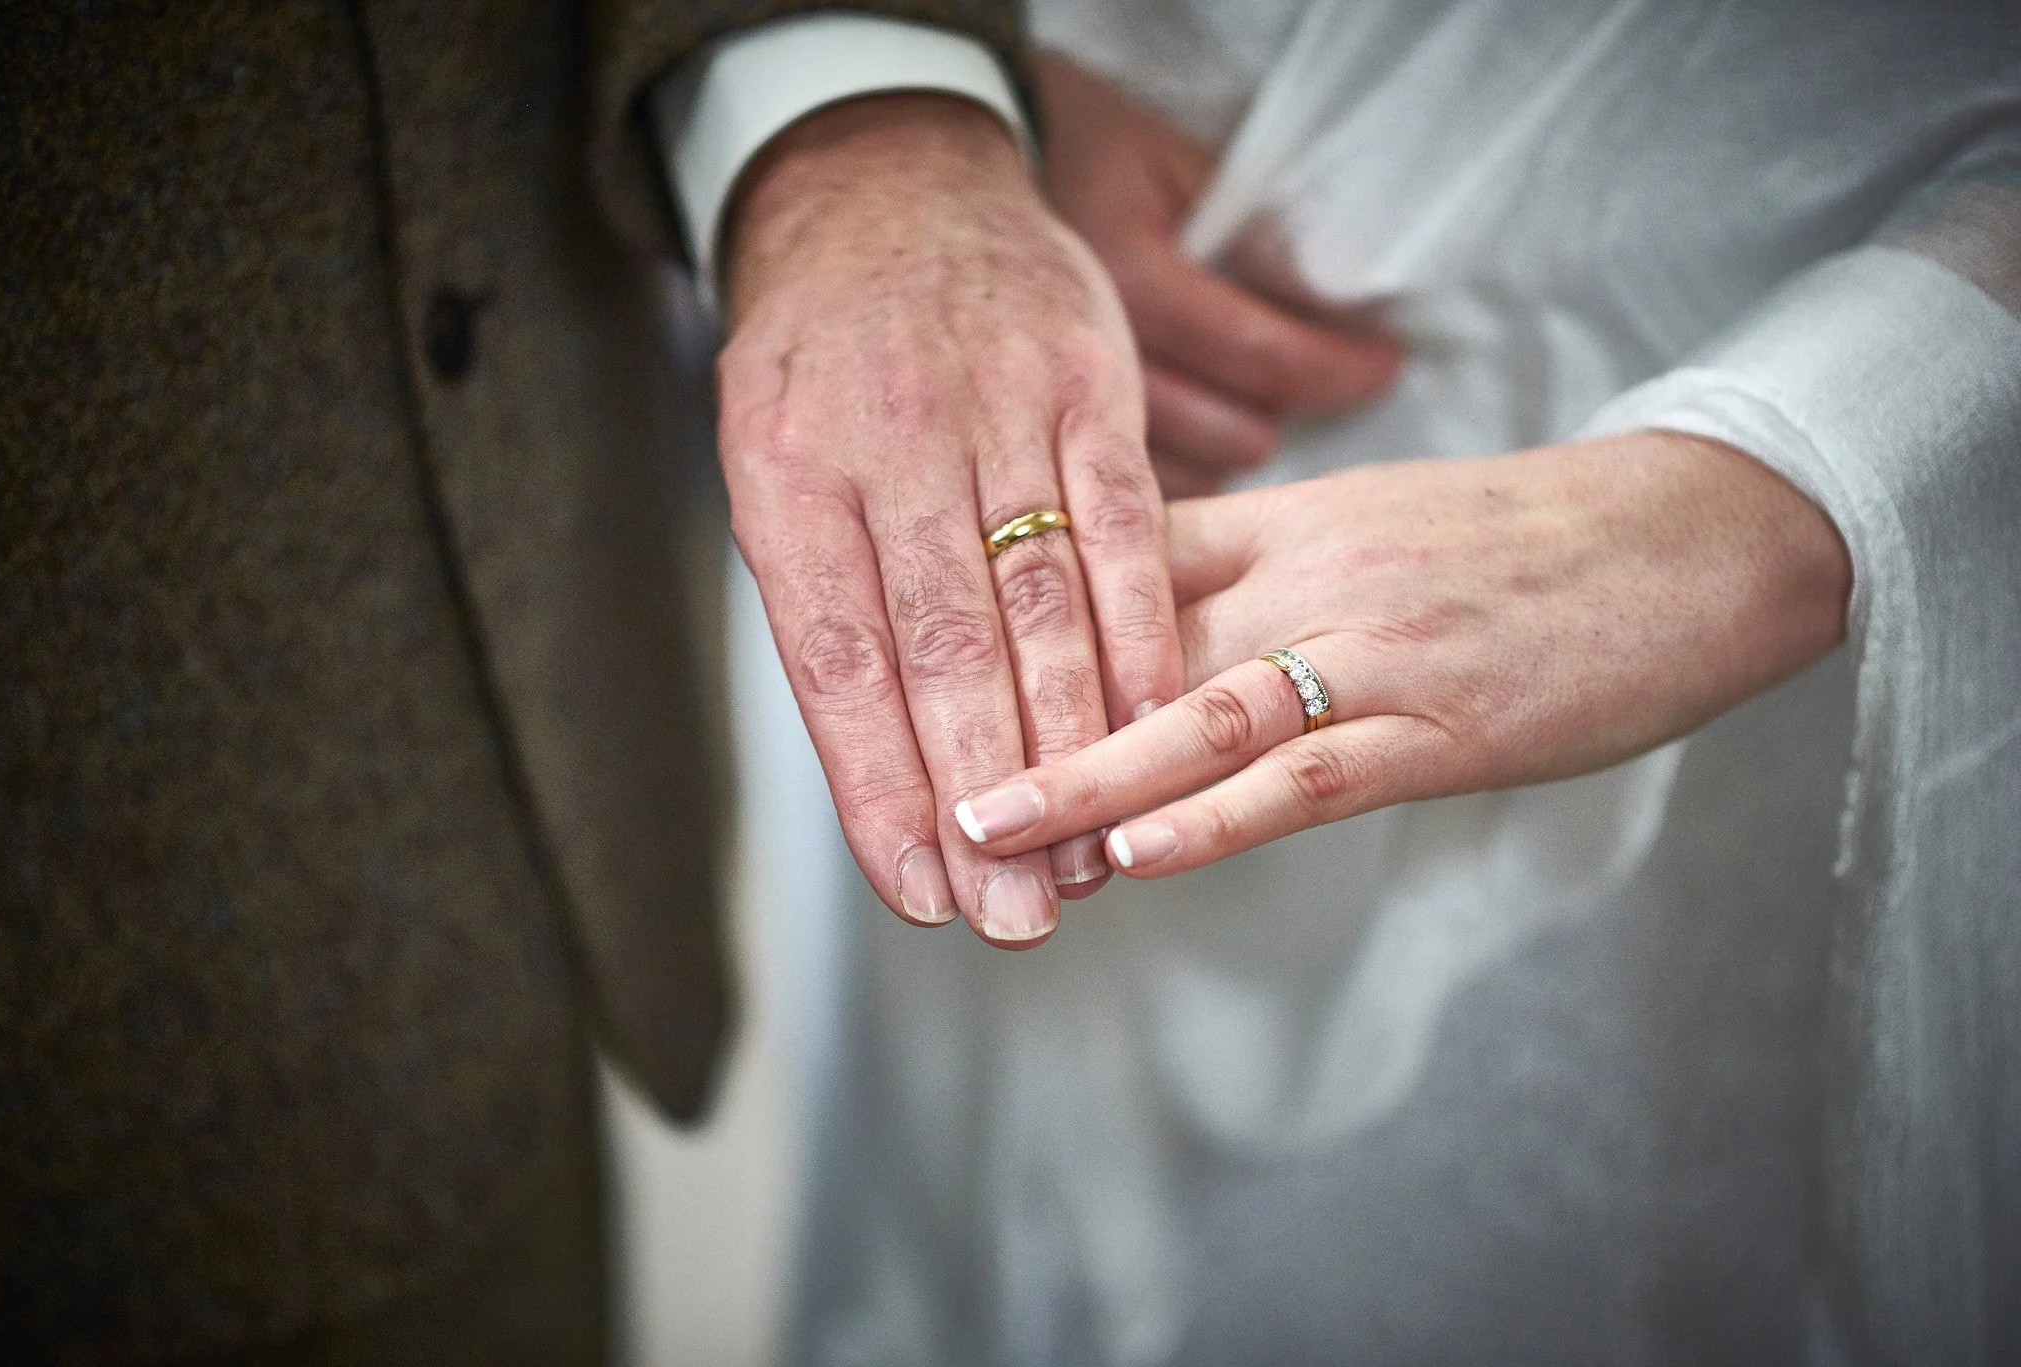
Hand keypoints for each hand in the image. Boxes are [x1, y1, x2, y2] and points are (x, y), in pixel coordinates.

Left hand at [720, 94, 1180, 946]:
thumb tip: (874, 767)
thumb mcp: (774, 456)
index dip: (877, 784)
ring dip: (1071, 742)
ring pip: (1038, 600)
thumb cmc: (822, 360)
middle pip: (940, 647)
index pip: (833, 660)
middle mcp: (888, 440)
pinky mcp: (1089, 387)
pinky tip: (1153, 726)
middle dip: (980, 796)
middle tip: (1011, 914)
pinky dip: (1140, 638)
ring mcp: (996, 406)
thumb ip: (822, 598)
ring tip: (1086, 860)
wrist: (890, 188)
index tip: (919, 888)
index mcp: (787, 471)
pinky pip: (1126, 528)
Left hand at [949, 432, 1850, 878]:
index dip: (1011, 619)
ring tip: (989, 830)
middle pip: (1130, 639)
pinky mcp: (1440, 727)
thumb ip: (1256, 563)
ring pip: (1199, 713)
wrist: (1692, 539)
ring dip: (1087, 778)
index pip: (1114, 558)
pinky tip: (1139, 854)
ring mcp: (1372, 651)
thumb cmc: (1523, 544)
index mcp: (1287, 520)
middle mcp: (1309, 574)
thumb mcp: (1371, 526)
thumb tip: (1138, 621)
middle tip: (914, 781)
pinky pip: (1307, 774)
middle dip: (1017, 716)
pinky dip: (1216, 815)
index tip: (922, 670)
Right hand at [1037, 53, 1401, 495]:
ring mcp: (1058, 413)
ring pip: (1190, 475)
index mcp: (1132, 275)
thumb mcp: (1179, 165)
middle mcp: (1095, 358)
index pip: (1265, 355)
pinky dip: (1178, 474)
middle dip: (1277, 414)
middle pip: (1231, 434)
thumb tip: (1346, 298)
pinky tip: (1189, 434)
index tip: (1385, 363)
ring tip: (1240, 404)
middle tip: (1295, 384)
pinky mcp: (1039, 448)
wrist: (949, 191)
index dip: (1339, 369)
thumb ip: (1258, 228)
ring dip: (1229, 448)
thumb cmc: (1092, 168)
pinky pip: (1136, 494)